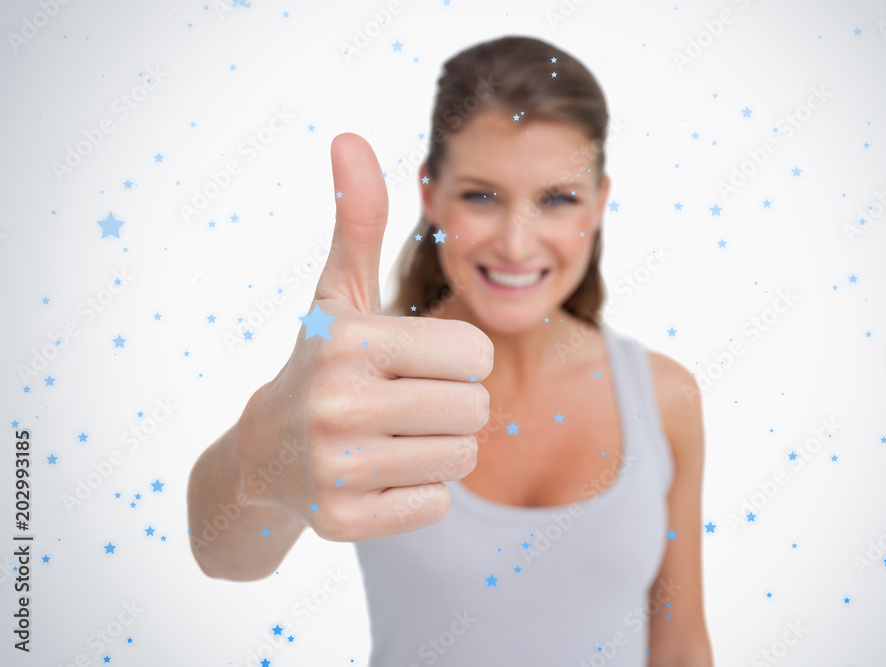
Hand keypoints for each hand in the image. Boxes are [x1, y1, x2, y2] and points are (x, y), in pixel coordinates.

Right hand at [233, 133, 492, 541]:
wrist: (262, 454)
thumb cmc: (321, 361)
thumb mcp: (338, 293)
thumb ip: (357, 220)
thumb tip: (348, 138)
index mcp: (350, 342)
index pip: (476, 354)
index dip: (455, 359)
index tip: (413, 362)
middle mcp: (338, 406)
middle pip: (475, 409)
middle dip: (451, 404)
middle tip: (401, 403)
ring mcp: (337, 470)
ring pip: (461, 458)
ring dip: (439, 448)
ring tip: (389, 436)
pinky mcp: (343, 524)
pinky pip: (436, 505)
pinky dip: (417, 492)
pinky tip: (376, 475)